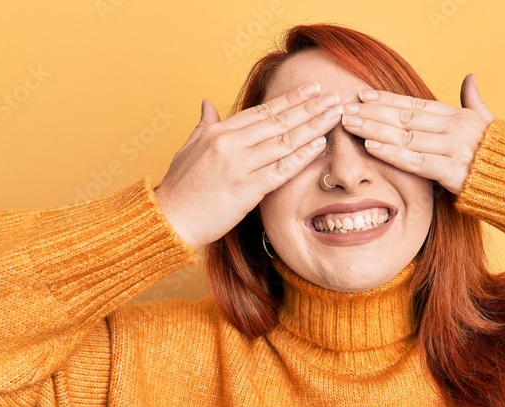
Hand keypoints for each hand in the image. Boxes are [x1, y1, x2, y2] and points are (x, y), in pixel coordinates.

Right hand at [154, 82, 343, 250]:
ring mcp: (238, 166)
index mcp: (218, 132)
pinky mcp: (246, 190)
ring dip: (313, 127)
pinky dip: (301, 156)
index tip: (312, 89)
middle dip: (309, 108)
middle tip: (333, 97)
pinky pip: (280, 170)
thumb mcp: (189, 148)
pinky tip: (319, 145)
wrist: (170, 219)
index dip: (290, 99)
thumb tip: (208, 102)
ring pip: (283, 142)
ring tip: (334, 115)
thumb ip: (204, 124)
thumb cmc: (180, 187)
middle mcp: (230, 144)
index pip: (262, 111)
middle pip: (278, 121)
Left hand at [339, 73, 494, 195]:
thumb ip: (474, 100)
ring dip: (375, 129)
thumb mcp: (488, 122)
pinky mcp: (452, 172)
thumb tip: (469, 78)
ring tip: (351, 124)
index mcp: (458, 116)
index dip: (387, 99)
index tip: (364, 95)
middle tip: (346, 109)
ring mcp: (453, 149)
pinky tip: (371, 146)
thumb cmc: (501, 155)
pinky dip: (392, 153)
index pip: (415, 105)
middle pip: (405, 118)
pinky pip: (416, 161)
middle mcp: (454, 129)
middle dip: (373, 112)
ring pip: (406, 137)